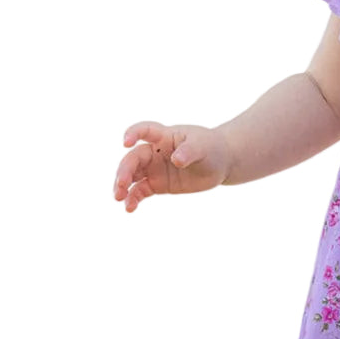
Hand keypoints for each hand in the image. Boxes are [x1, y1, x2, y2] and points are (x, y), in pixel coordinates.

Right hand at [113, 121, 231, 212]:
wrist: (220, 162)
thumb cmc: (210, 147)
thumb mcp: (203, 146)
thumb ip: (189, 151)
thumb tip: (176, 160)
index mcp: (165, 136)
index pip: (145, 130)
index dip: (133, 134)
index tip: (125, 143)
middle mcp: (155, 151)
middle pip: (133, 159)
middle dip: (124, 171)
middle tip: (121, 184)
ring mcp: (154, 168)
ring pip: (132, 176)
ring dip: (122, 186)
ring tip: (119, 198)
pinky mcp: (157, 184)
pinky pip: (140, 191)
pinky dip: (133, 199)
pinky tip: (130, 208)